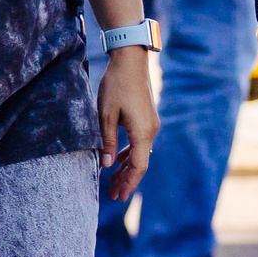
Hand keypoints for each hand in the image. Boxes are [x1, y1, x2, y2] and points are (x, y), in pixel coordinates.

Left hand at [99, 45, 158, 201]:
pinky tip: (118, 159)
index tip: (119, 196)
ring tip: (114, 181)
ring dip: (127, 168)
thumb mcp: (105, 115)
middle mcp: (151, 130)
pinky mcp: (147, 118)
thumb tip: (107, 165)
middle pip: (140, 162)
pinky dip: (130, 154)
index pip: (138, 166)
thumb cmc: (117, 85)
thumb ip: (107, 141)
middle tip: (114, 195)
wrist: (131, 60)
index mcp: (142, 132)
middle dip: (127, 180)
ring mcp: (151, 124)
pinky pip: (140, 142)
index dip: (129, 183)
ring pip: (140, 153)